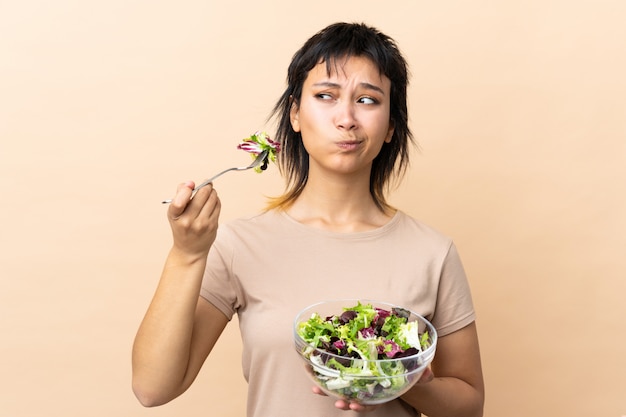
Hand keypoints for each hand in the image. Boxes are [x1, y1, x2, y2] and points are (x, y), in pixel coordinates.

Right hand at [167, 181, 220, 257]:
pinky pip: (218, 205)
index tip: (191, 185)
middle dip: (206, 186)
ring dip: (212, 192)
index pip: (179, 201)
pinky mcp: (213, 225)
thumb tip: (190, 183)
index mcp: (175, 216)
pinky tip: (212, 201)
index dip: (186, 189)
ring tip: (209, 192)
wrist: (190, 250)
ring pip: (213, 198)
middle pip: (203, 194)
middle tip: (206, 184)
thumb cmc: (181, 227)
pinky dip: (216, 200)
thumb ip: (180, 195)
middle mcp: (188, 221)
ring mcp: (202, 224)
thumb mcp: (174, 213)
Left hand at [312, 367, 433, 411]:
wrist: (404, 364)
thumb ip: (423, 375)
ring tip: (316, 389)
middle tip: (335, 401)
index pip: (371, 403)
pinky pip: (338, 371)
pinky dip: (326, 371)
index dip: (362, 406)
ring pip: (342, 387)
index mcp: (382, 390)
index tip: (354, 406)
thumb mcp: (418, 374)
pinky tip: (313, 366)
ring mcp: (359, 378)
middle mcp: (368, 388)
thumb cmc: (409, 370)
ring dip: (328, 389)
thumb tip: (428, 373)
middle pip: (353, 397)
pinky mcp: (352, 366)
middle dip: (343, 400)